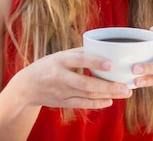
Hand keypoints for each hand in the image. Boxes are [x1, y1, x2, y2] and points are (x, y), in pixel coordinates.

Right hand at [14, 47, 132, 108]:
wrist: (27, 87)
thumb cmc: (47, 67)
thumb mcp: (58, 56)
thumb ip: (78, 53)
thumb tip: (101, 48)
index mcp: (59, 60)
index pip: (79, 60)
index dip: (95, 62)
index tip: (111, 64)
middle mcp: (60, 77)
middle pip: (86, 83)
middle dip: (108, 86)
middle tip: (126, 87)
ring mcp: (61, 92)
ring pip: (87, 96)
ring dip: (108, 95)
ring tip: (124, 93)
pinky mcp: (63, 103)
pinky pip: (82, 104)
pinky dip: (97, 104)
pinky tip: (110, 101)